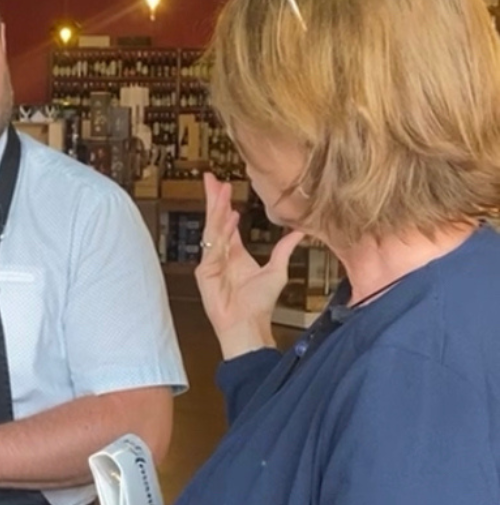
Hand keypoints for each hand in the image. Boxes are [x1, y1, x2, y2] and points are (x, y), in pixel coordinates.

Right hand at [195, 172, 304, 355]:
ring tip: (220, 191)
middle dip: (213, 199)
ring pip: (212, 230)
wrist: (248, 325)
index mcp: (234, 253)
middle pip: (215, 221)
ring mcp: (211, 263)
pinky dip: (220, 232)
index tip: (224, 185)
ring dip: (216, 210)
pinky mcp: (205, 273)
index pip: (227, 223)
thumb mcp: (277, 270)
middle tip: (211, 178)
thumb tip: (299, 232)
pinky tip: (228, 217)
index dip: (225, 204)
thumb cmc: (259, 304)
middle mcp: (220, 255)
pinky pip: (213, 248)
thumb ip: (284, 250)